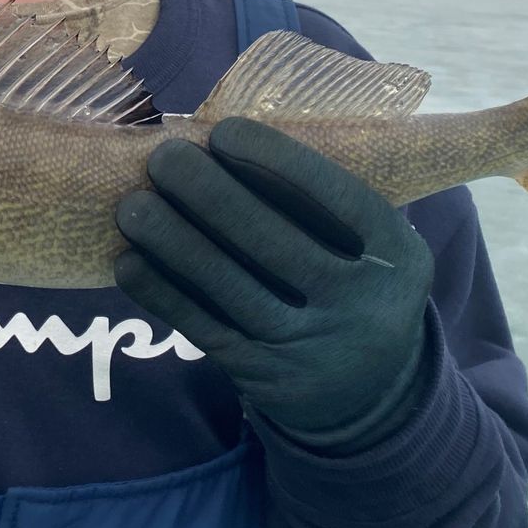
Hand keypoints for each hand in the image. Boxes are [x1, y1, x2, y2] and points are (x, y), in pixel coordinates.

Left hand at [114, 119, 434, 450]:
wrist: (369, 396)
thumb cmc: (350, 284)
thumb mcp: (368, 247)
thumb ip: (320, 204)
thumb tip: (222, 136)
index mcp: (397, 256)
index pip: (338, 199)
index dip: (278, 161)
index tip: (224, 131)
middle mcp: (362, 305)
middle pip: (275, 242)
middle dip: (211, 194)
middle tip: (163, 157)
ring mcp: (313, 347)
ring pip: (230, 286)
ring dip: (173, 241)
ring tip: (132, 205)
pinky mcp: (266, 377)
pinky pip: (204, 328)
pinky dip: (163, 293)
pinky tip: (130, 262)